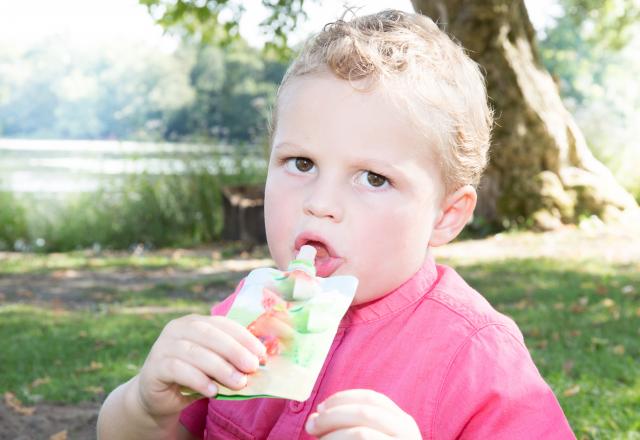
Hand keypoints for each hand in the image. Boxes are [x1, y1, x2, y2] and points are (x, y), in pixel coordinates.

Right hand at [134, 314, 265, 419]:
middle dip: (234, 350)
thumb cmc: (192, 377)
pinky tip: (212, 391)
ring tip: (239, 383)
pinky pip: (178, 369)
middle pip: (209, 334)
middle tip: (252, 367)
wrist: (157, 397)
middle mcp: (177, 329)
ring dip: (220, 368)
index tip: (261, 354)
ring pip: (194, 352)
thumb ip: (230, 359)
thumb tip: (260, 362)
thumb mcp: (214, 364)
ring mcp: (163, 346)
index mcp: (194, 322)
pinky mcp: (154, 367)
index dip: (243, 337)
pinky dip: (198, 380)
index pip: (222, 324)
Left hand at [305, 389, 421, 438]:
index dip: (343, 399)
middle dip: (332, 416)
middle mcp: (407, 432)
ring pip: (361, 433)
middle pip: (364, 412)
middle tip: (310, 426)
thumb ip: (344, 427)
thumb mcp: (367, 438)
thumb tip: (314, 420)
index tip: (320, 408)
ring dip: (334, 436)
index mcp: (402, 421)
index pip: (372, 398)